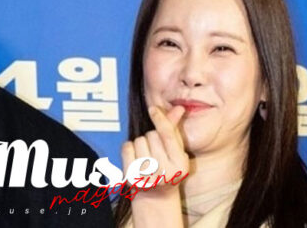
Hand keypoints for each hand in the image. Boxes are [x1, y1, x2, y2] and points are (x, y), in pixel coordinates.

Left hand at [121, 105, 187, 227]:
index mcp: (180, 165)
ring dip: (141, 144)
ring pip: (139, 140)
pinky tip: (136, 159)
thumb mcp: (176, 151)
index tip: (153, 109)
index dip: (160, 119)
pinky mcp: (131, 178)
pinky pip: (126, 147)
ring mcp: (147, 176)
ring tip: (147, 157)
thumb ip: (175, 130)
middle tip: (156, 151)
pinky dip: (129, 149)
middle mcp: (165, 172)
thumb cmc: (168, 168)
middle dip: (152, 137)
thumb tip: (178, 108)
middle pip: (152, 135)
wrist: (156, 197)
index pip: (167, 135)